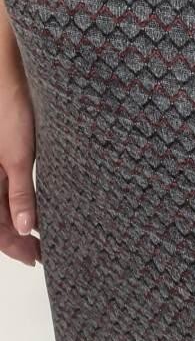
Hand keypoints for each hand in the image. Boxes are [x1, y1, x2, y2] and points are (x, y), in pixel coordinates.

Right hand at [0, 76, 38, 266]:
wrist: (13, 81)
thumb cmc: (10, 114)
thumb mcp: (18, 157)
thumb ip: (21, 193)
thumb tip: (25, 228)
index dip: (13, 247)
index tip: (35, 259)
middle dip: (18, 239)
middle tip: (43, 253)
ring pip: (4, 206)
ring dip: (22, 222)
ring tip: (45, 236)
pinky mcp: (8, 157)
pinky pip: (11, 189)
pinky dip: (24, 202)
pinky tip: (42, 209)